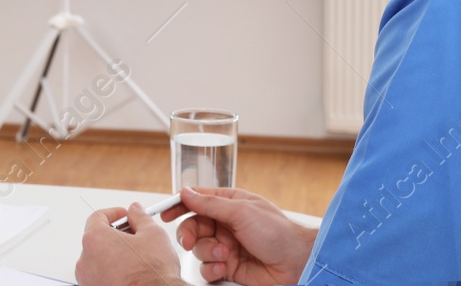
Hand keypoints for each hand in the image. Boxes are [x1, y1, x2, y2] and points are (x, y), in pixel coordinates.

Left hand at [76, 203, 181, 285]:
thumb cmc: (151, 274)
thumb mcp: (152, 234)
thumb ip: (139, 217)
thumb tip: (135, 211)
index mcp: (95, 240)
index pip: (98, 217)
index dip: (114, 213)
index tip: (124, 215)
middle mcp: (85, 261)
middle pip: (97, 239)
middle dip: (115, 235)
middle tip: (134, 236)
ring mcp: (88, 280)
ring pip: (98, 259)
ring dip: (113, 255)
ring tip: (134, 258)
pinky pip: (100, 276)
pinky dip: (111, 272)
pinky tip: (129, 273)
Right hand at [161, 187, 315, 285]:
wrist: (296, 263)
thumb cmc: (276, 231)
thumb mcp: (241, 211)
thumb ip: (210, 204)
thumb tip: (185, 192)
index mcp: (230, 204)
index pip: (197, 200)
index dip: (179, 204)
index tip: (164, 212)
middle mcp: (226, 224)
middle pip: (193, 226)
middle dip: (188, 233)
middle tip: (188, 241)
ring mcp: (226, 246)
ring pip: (198, 248)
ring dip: (206, 252)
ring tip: (224, 254)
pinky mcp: (229, 267)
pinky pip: (207, 268)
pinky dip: (211, 268)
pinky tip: (223, 267)